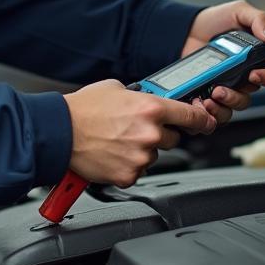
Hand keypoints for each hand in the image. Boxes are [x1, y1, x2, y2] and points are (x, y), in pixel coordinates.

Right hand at [63, 79, 216, 187]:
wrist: (60, 132)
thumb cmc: (83, 109)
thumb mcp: (117, 88)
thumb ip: (140, 96)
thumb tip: (150, 99)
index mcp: (151, 108)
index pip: (191, 116)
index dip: (200, 119)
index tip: (205, 121)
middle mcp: (150, 134)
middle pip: (172, 139)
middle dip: (158, 134)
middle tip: (134, 129)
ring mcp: (141, 157)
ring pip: (153, 156)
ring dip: (141, 150)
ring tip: (117, 141)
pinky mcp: (129, 175)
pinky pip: (137, 171)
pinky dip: (127, 165)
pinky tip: (112, 154)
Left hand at [182, 0, 264, 124]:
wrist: (187, 29)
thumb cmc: (216, 19)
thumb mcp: (240, 10)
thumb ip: (259, 19)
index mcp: (260, 55)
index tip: (254, 75)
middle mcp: (247, 73)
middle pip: (252, 94)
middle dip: (237, 96)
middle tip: (220, 90)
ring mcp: (230, 85)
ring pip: (235, 106)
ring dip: (224, 106)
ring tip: (209, 97)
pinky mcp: (212, 93)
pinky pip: (217, 110)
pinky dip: (210, 112)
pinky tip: (200, 102)